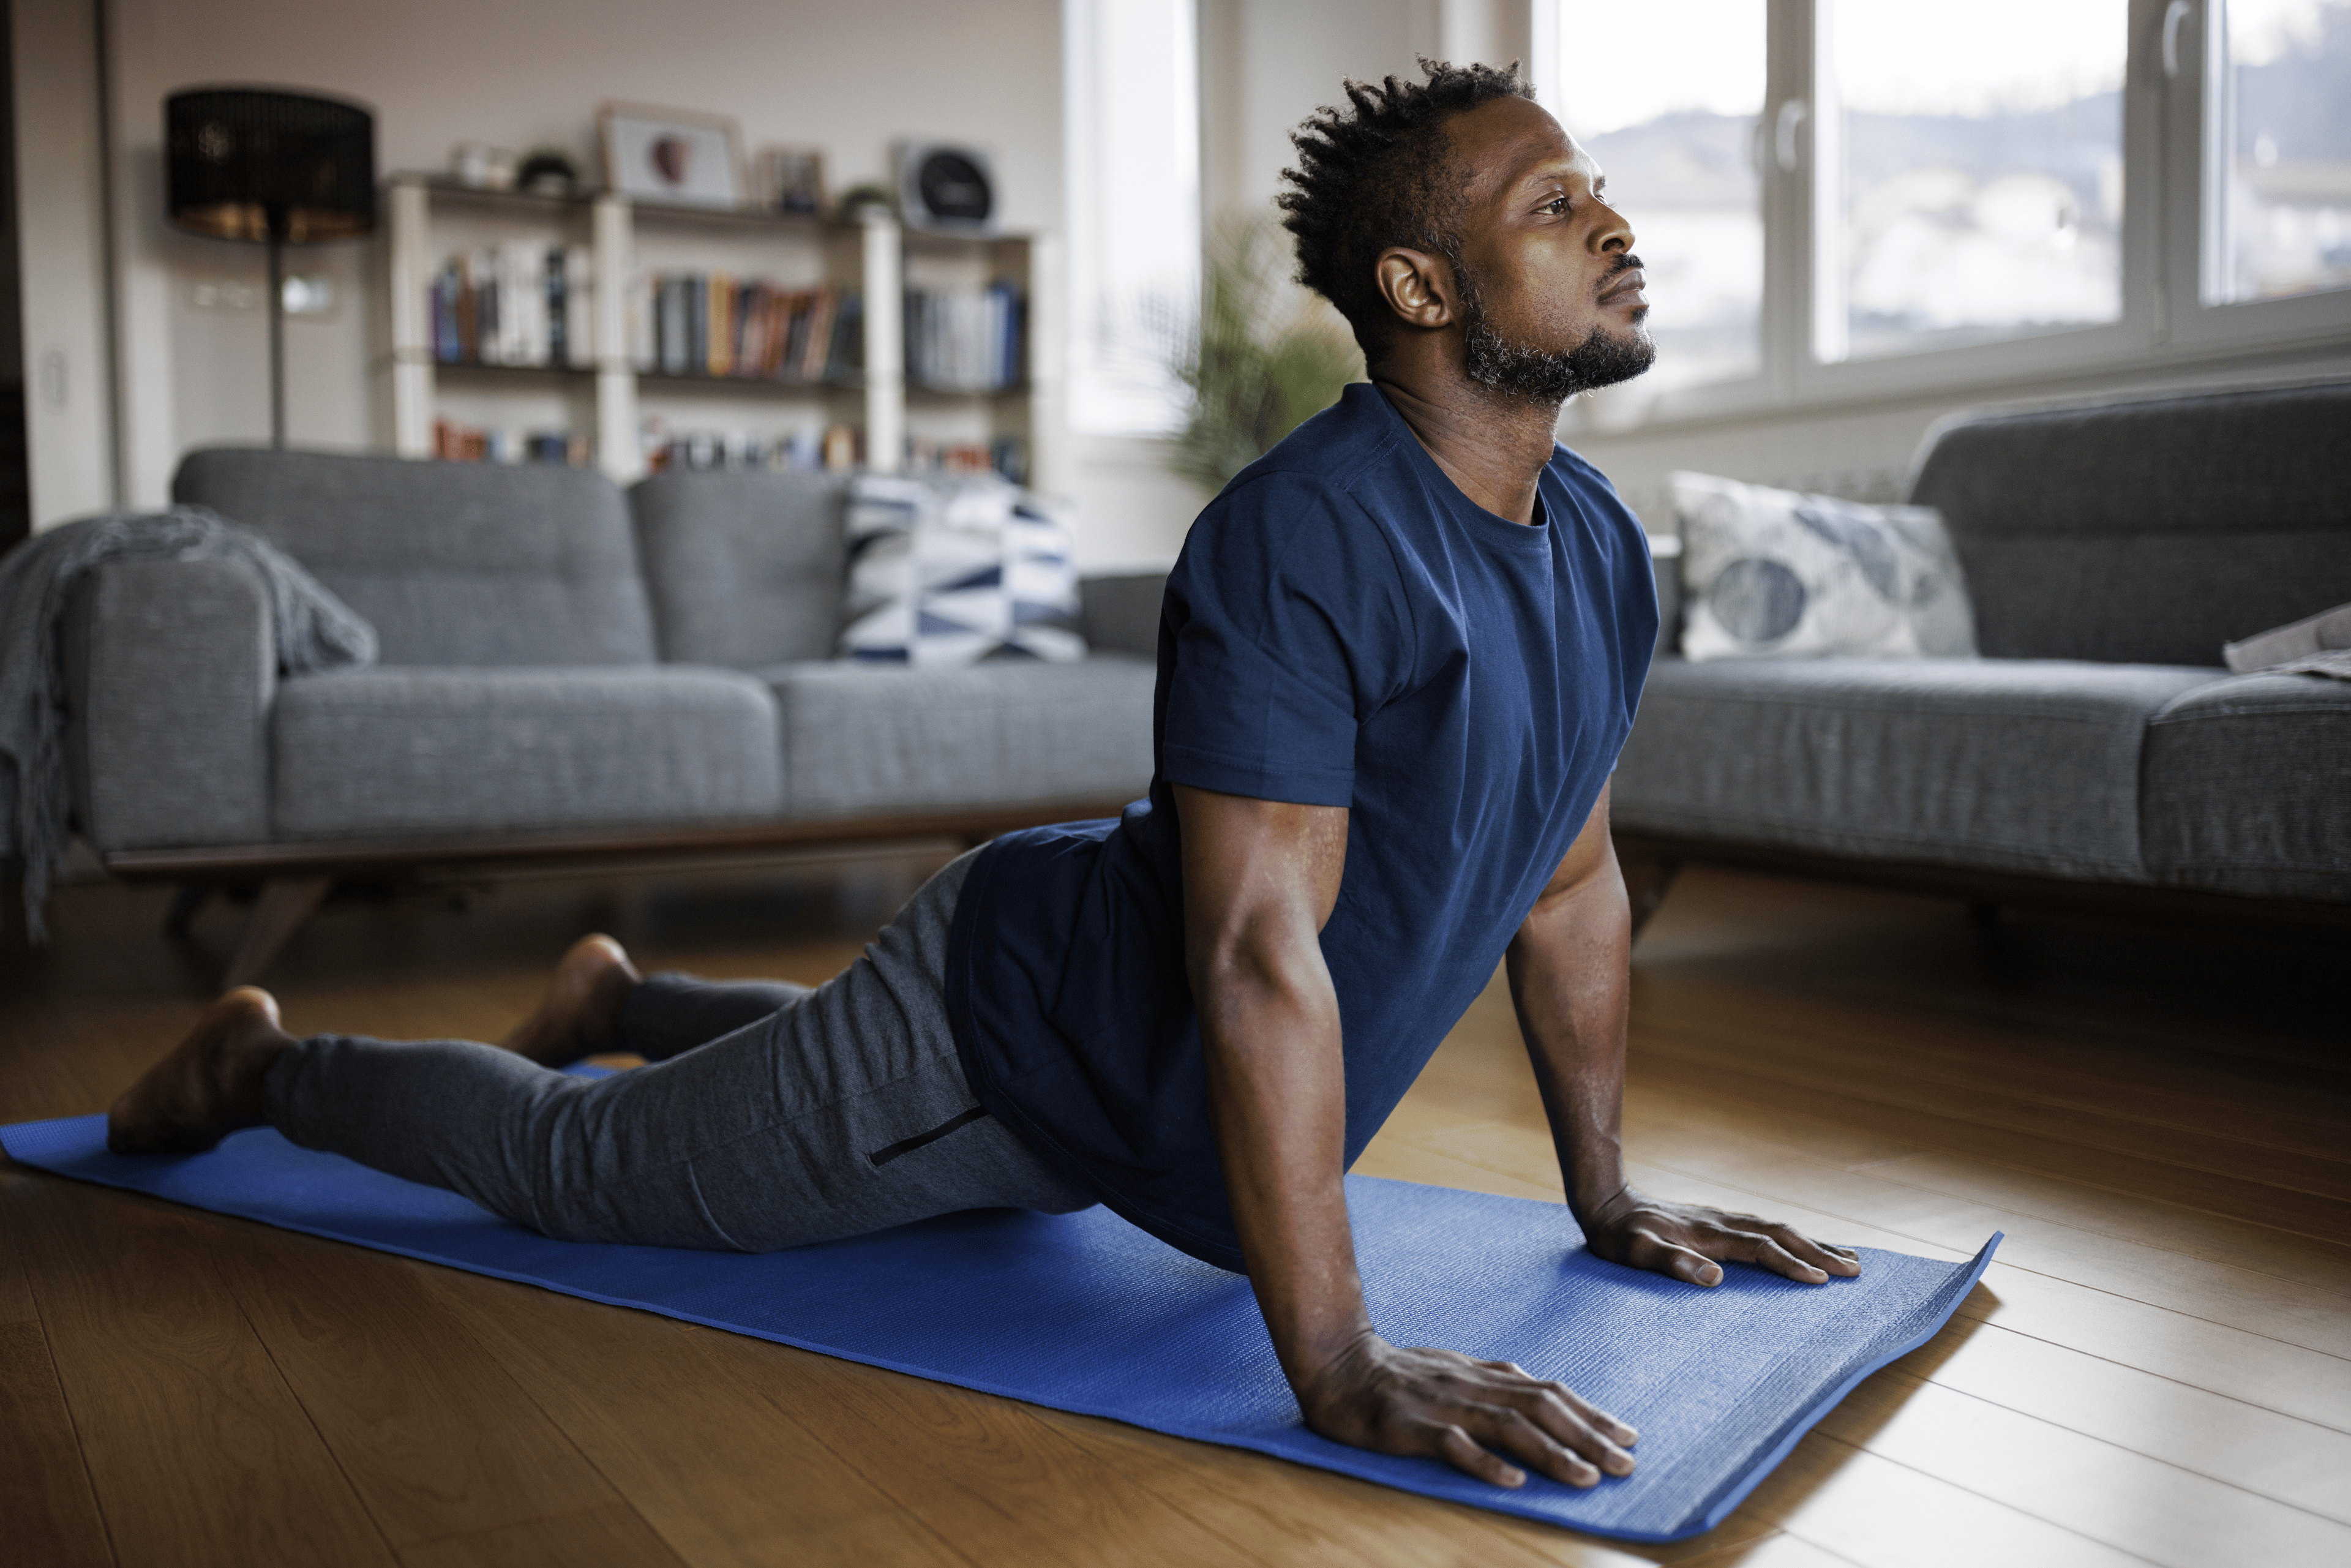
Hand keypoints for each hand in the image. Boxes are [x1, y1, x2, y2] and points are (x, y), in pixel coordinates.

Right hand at [1295, 1330, 1638, 1488]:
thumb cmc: (1397, 1372)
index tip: (1629, 1436)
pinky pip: (1452, 1444)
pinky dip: (1485, 1461)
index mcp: (1484, 1375)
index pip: (1549, 1393)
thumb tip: (1538, 1386)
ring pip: (1508, 1427)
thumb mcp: (1454, 1369)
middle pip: (1540, 1410)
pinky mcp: (1411, 1425)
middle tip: (1626, 1465)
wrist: (1336, 1362)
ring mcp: (1443, 1404)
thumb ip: (1495, 1380)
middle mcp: (1472, 1386)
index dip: (1591, 1414)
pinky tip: (1512, 1481)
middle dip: (1588, 1437)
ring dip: (1552, 1452)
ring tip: (1587, 1478)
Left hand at [1581, 1188, 1860, 1286]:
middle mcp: (1722, 1223)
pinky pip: (1765, 1228)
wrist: (1606, 1202)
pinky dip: (1792, 1236)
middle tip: (1856, 1270)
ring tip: (1847, 1257)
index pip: (1761, 1249)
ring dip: (1813, 1242)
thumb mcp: (1637, 1253)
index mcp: (1709, 1234)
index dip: (1791, 1264)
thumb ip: (1672, 1263)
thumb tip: (1714, 1278)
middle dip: (1819, 1252)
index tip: (1822, 1281)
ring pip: (1777, 1228)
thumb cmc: (1619, 1237)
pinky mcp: (1717, 1221)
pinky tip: (1802, 1244)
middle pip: (1780, 1234)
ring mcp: (1721, 1219)